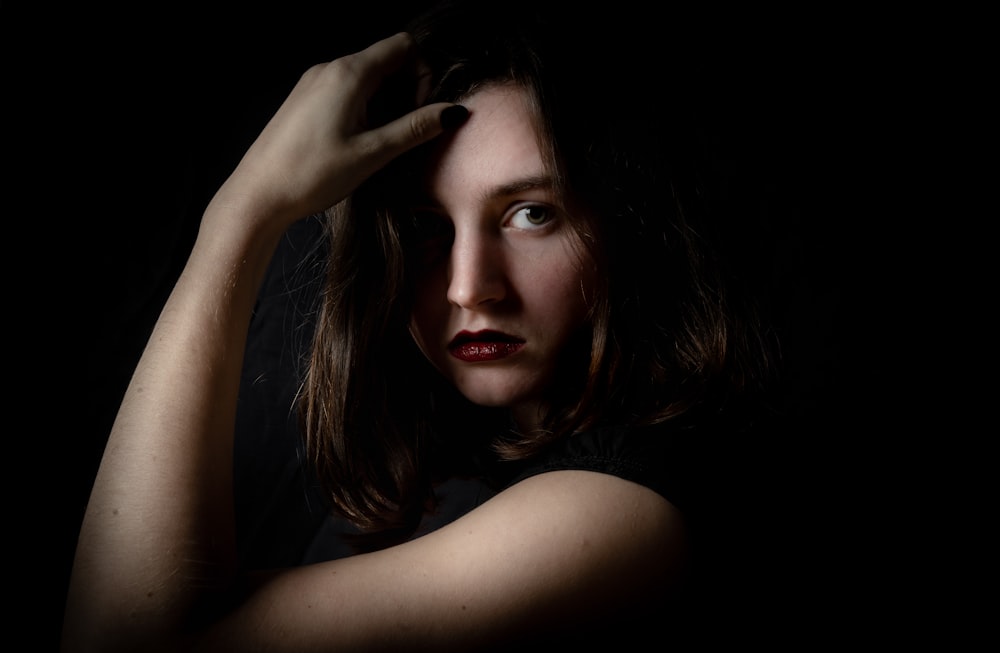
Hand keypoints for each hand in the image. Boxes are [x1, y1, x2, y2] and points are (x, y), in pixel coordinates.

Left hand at [209, 32, 462, 230]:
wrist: (258, 194)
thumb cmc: (313, 175)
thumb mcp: (373, 153)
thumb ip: (415, 128)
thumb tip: (453, 112)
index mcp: (349, 74)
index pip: (403, 46)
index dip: (423, 74)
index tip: (420, 112)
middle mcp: (329, 68)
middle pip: (385, 59)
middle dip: (406, 88)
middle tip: (404, 131)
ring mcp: (313, 82)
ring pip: (365, 76)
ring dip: (385, 101)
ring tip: (379, 141)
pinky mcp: (304, 99)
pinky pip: (345, 89)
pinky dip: (363, 106)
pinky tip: (357, 141)